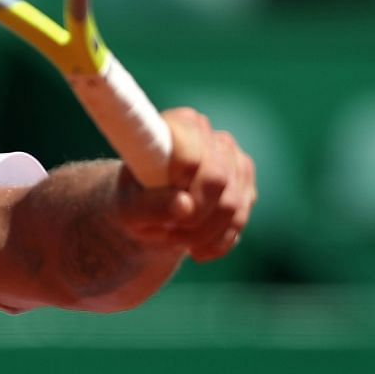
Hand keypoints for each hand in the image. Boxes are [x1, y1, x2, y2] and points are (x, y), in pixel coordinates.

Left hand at [115, 108, 255, 263]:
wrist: (147, 213)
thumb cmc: (133, 201)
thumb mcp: (129, 207)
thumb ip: (151, 205)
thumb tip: (185, 206)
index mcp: (180, 125)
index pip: (192, 155)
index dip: (180, 184)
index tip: (161, 199)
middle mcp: (214, 137)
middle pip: (218, 180)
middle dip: (193, 215)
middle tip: (167, 232)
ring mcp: (235, 161)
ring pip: (233, 205)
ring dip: (202, 233)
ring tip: (175, 239)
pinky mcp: (246, 187)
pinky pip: (240, 221)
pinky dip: (217, 242)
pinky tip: (196, 249)